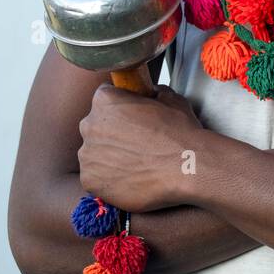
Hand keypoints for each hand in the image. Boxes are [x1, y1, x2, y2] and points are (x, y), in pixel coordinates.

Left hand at [78, 83, 204, 212]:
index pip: (104, 98)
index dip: (120, 107)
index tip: (131, 119)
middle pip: (94, 126)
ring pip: (93, 154)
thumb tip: (152, 92)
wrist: (186, 167)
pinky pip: (94, 178)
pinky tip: (129, 179)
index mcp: (104, 100)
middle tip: (134, 144)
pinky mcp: (89, 181)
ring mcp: (87, 155)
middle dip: (110, 133)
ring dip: (108, 157)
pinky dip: (108, 179)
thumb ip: (153, 92)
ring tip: (134, 164)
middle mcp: (89, 125)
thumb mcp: (170, 99)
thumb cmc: (180, 131)